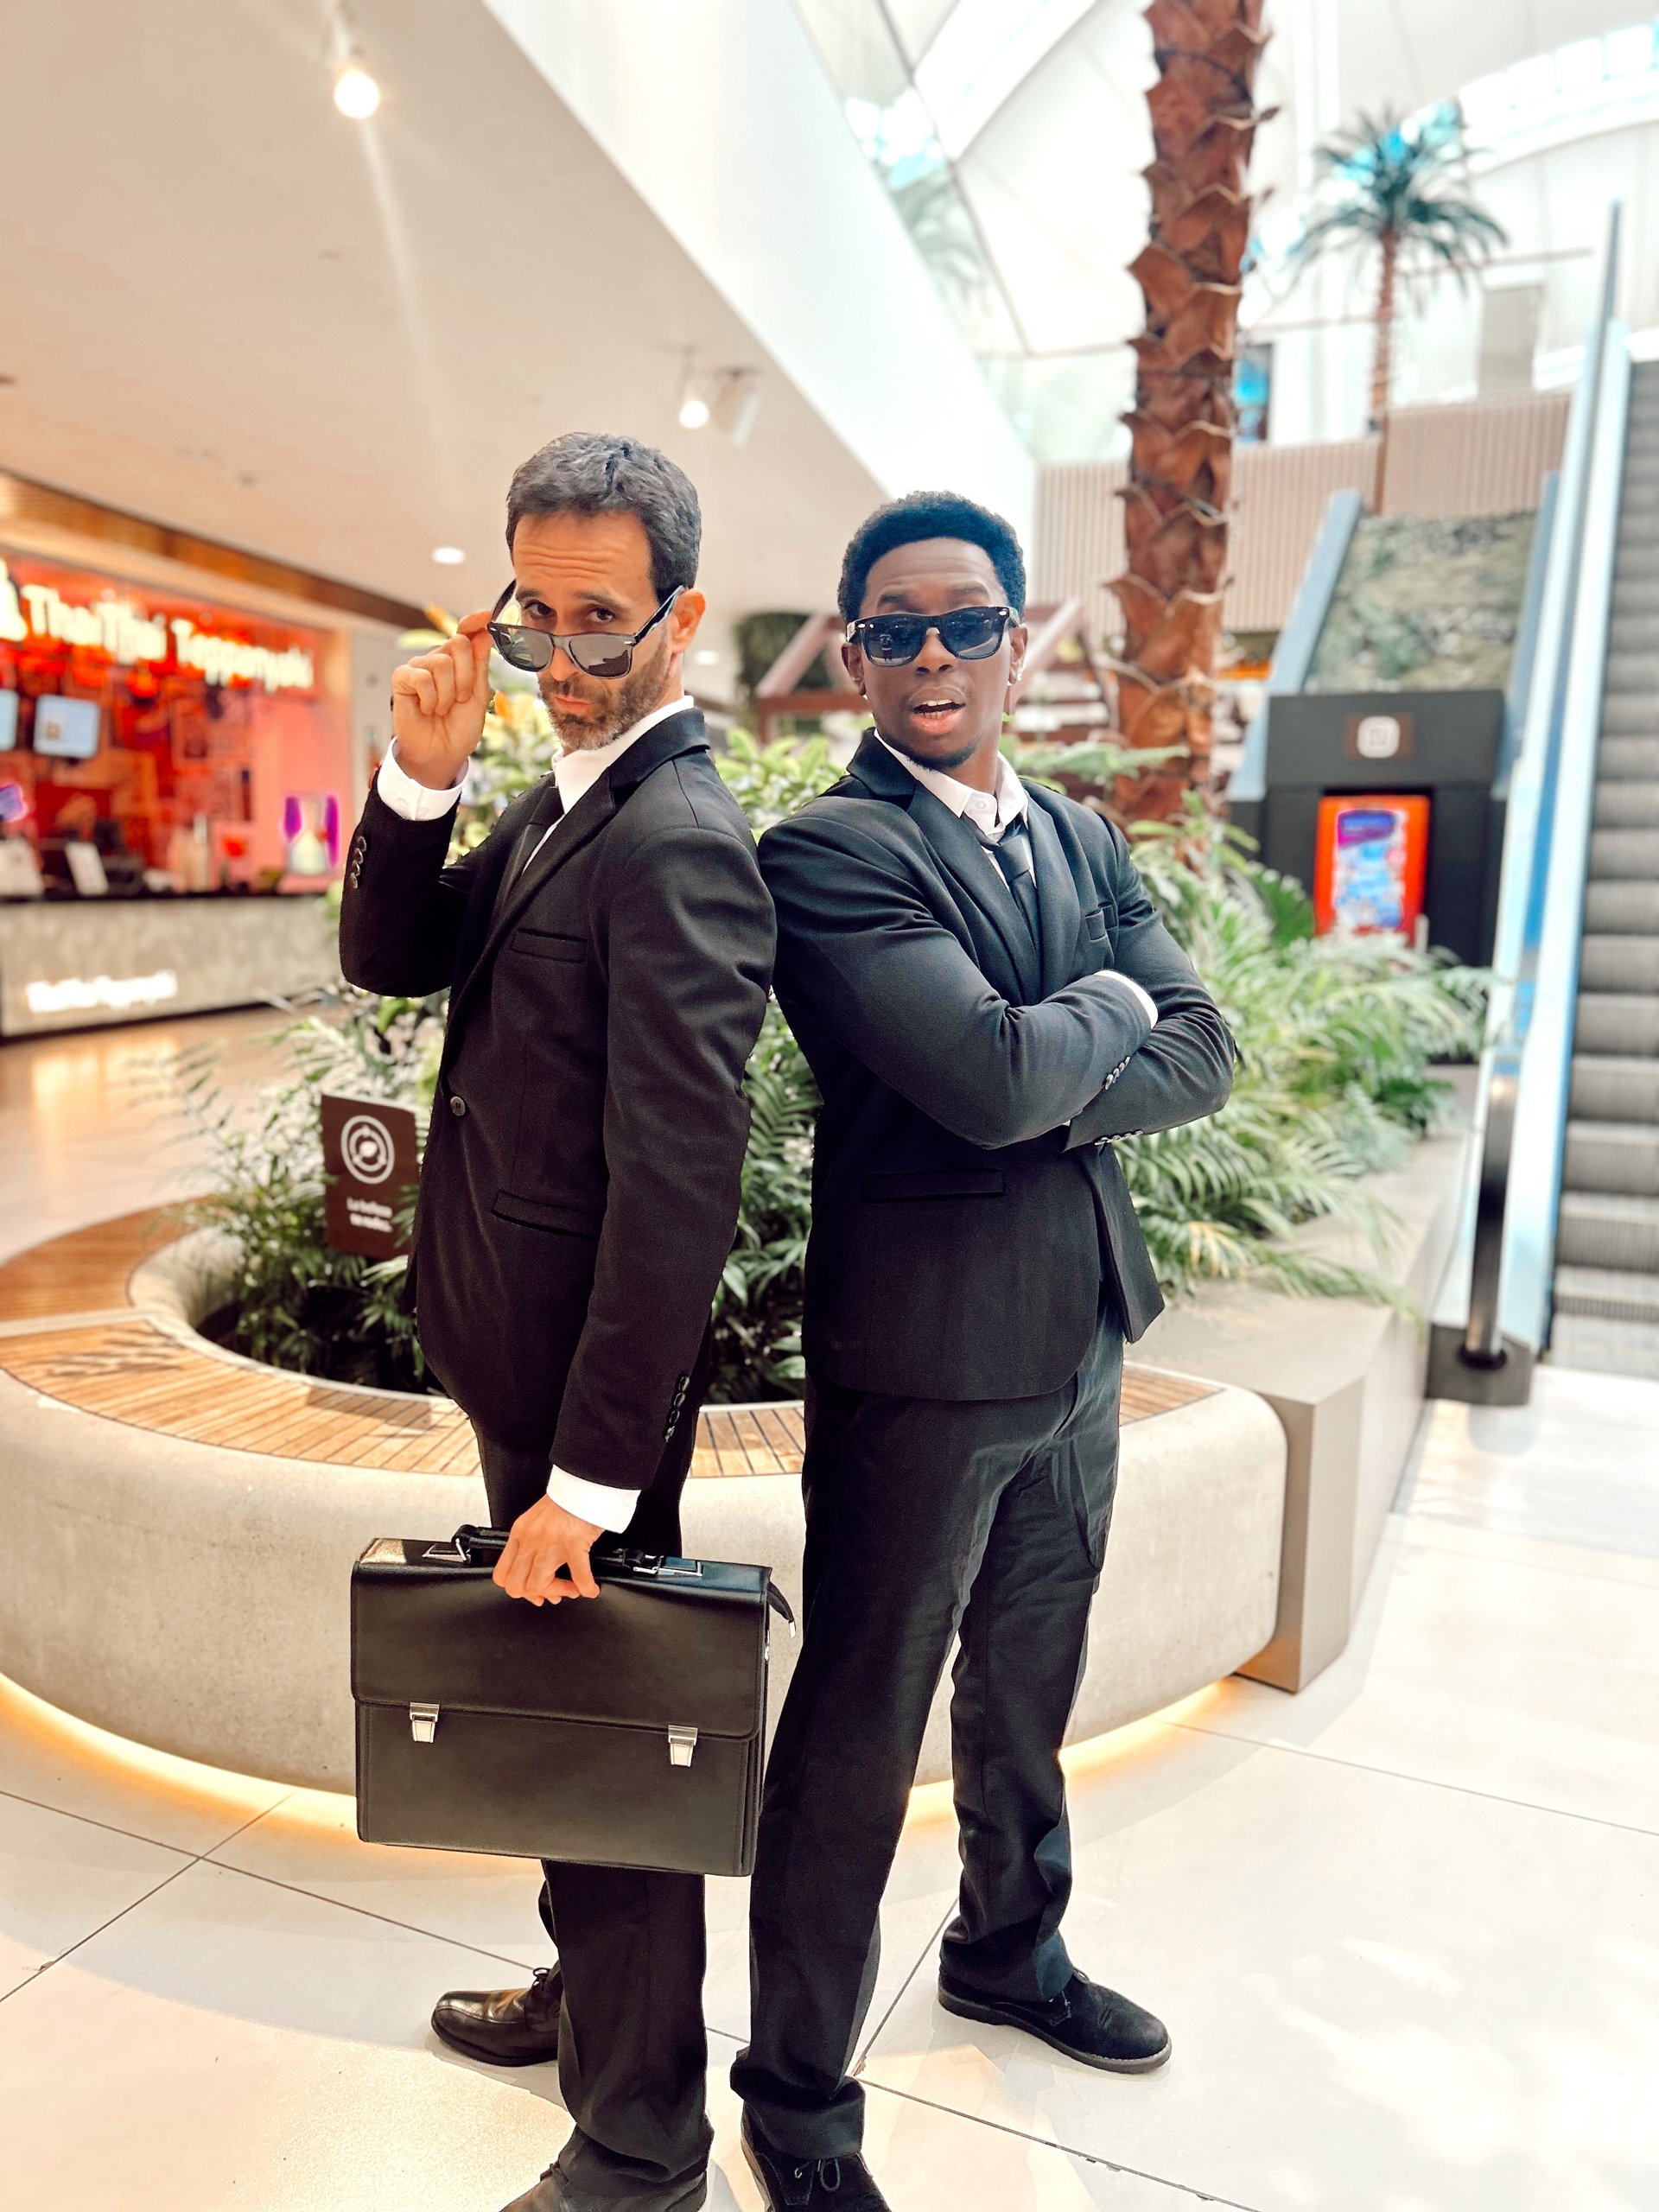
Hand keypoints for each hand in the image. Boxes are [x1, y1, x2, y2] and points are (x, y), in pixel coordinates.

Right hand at [389, 611, 493, 791]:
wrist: (443, 753)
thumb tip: (484, 633)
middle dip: (466, 677)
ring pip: (441, 663)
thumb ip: (479, 665)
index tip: (485, 616)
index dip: (474, 622)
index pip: (465, 633)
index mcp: (458, 662)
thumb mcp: (478, 696)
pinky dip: (430, 698)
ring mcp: (418, 667)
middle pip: (458, 644)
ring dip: (447, 694)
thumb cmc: (459, 727)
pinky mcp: (401, 679)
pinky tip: (426, 709)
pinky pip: (421, 677)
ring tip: (441, 708)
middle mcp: (437, 660)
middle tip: (459, 699)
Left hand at [493, 1495, 602, 1605]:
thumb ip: (532, 1541)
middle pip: (517, 1585)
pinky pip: (578, 1576)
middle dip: (536, 1595)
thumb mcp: (537, 1519)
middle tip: (552, 1593)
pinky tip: (591, 1588)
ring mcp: (550, 1543)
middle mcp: (530, 1539)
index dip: (516, 1589)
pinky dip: (586, 1587)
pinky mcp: (573, 1543)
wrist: (584, 1482)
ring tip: (572, 1589)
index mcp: (520, 1533)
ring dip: (559, 1592)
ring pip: (539, 1585)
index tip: (532, 1591)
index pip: (502, 1574)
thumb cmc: (566, 1499)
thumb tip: (537, 1566)